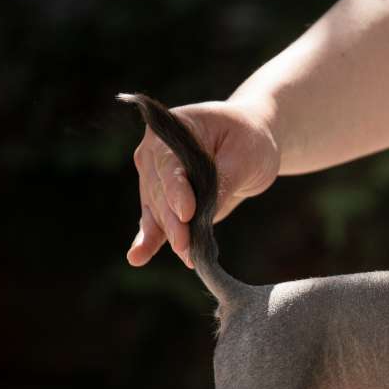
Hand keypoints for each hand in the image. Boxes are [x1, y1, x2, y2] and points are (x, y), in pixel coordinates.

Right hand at [127, 100, 279, 267]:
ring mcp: (156, 178)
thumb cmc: (249, 140)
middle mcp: (154, 154)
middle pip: (159, 192)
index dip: (176, 190)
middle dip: (173, 222)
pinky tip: (138, 257)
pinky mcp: (164, 202)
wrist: (250, 144)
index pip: (169, 165)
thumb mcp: (244, 156)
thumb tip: (202, 214)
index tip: (186, 213)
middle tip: (185, 245)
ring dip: (168, 236)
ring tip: (183, 255)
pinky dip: (149, 240)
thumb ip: (222, 181)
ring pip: (157, 212)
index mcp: (170, 131)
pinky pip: (154, 222)